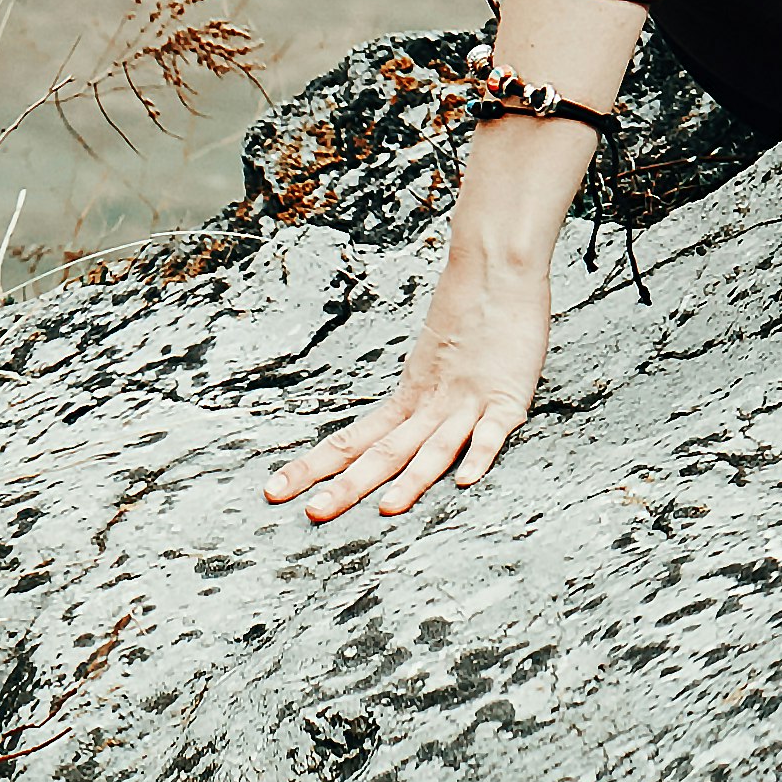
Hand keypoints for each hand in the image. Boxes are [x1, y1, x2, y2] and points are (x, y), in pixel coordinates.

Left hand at [263, 243, 552, 522]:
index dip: (313, 466)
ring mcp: (468, 401)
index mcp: (407, 398)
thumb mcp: (431, 363)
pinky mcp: (506, 396)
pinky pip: (492, 430)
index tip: (274, 491)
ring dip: (412, 480)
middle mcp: (431, 404)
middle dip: (349, 486)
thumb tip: (392, 429)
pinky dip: (479, 454)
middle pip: (385, 451)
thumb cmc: (467, 311)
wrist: (496, 267)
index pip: (352, 439)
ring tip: (387, 509)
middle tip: (313, 513)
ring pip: (434, 448)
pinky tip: (466, 480)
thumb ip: (418, 400)